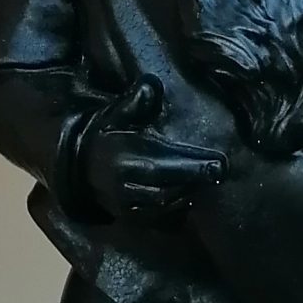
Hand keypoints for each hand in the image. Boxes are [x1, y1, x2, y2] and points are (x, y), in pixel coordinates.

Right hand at [79, 78, 224, 219]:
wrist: (82, 167)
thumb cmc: (106, 135)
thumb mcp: (114, 113)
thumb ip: (133, 102)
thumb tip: (150, 85)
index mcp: (122, 160)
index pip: (160, 166)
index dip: (190, 166)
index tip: (218, 162)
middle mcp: (124, 186)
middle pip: (167, 189)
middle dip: (195, 180)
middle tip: (220, 169)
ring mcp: (127, 205)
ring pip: (165, 204)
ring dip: (188, 192)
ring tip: (208, 177)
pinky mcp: (131, 217)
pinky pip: (159, 218)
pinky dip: (178, 208)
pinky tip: (191, 193)